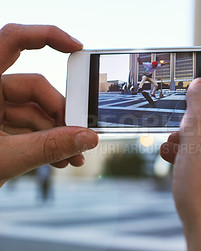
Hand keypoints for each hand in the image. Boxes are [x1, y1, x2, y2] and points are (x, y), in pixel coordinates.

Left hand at [0, 24, 98, 185]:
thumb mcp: (4, 157)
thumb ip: (48, 147)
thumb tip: (85, 138)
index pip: (12, 41)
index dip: (46, 36)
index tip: (76, 48)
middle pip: (36, 88)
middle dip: (61, 114)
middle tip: (78, 135)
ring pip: (36, 112)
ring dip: (58, 135)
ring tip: (71, 157)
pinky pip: (29, 127)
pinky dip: (47, 142)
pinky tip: (60, 158)